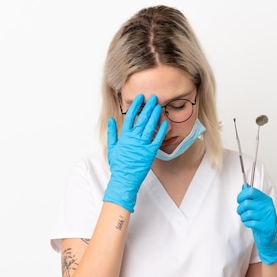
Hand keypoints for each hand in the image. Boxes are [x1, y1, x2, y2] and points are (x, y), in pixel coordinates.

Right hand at [103, 94, 167, 212]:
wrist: (125, 179)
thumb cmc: (118, 164)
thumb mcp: (112, 147)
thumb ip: (112, 133)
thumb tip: (111, 120)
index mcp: (124, 136)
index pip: (131, 116)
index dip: (136, 106)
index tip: (140, 97)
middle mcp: (134, 138)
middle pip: (142, 119)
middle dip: (148, 107)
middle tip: (154, 97)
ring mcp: (142, 144)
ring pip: (150, 126)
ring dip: (155, 115)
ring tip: (159, 106)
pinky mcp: (150, 152)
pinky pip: (157, 139)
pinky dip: (162, 130)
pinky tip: (165, 122)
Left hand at [237, 186, 276, 264]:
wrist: (268, 236)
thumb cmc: (261, 220)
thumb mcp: (256, 206)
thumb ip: (251, 196)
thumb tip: (244, 186)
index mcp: (265, 199)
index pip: (251, 191)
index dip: (242, 195)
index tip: (239, 200)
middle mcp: (268, 206)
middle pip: (247, 203)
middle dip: (240, 209)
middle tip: (241, 212)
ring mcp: (268, 216)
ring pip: (247, 214)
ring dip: (243, 218)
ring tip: (246, 219)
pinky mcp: (267, 226)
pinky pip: (250, 223)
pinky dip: (247, 224)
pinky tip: (250, 224)